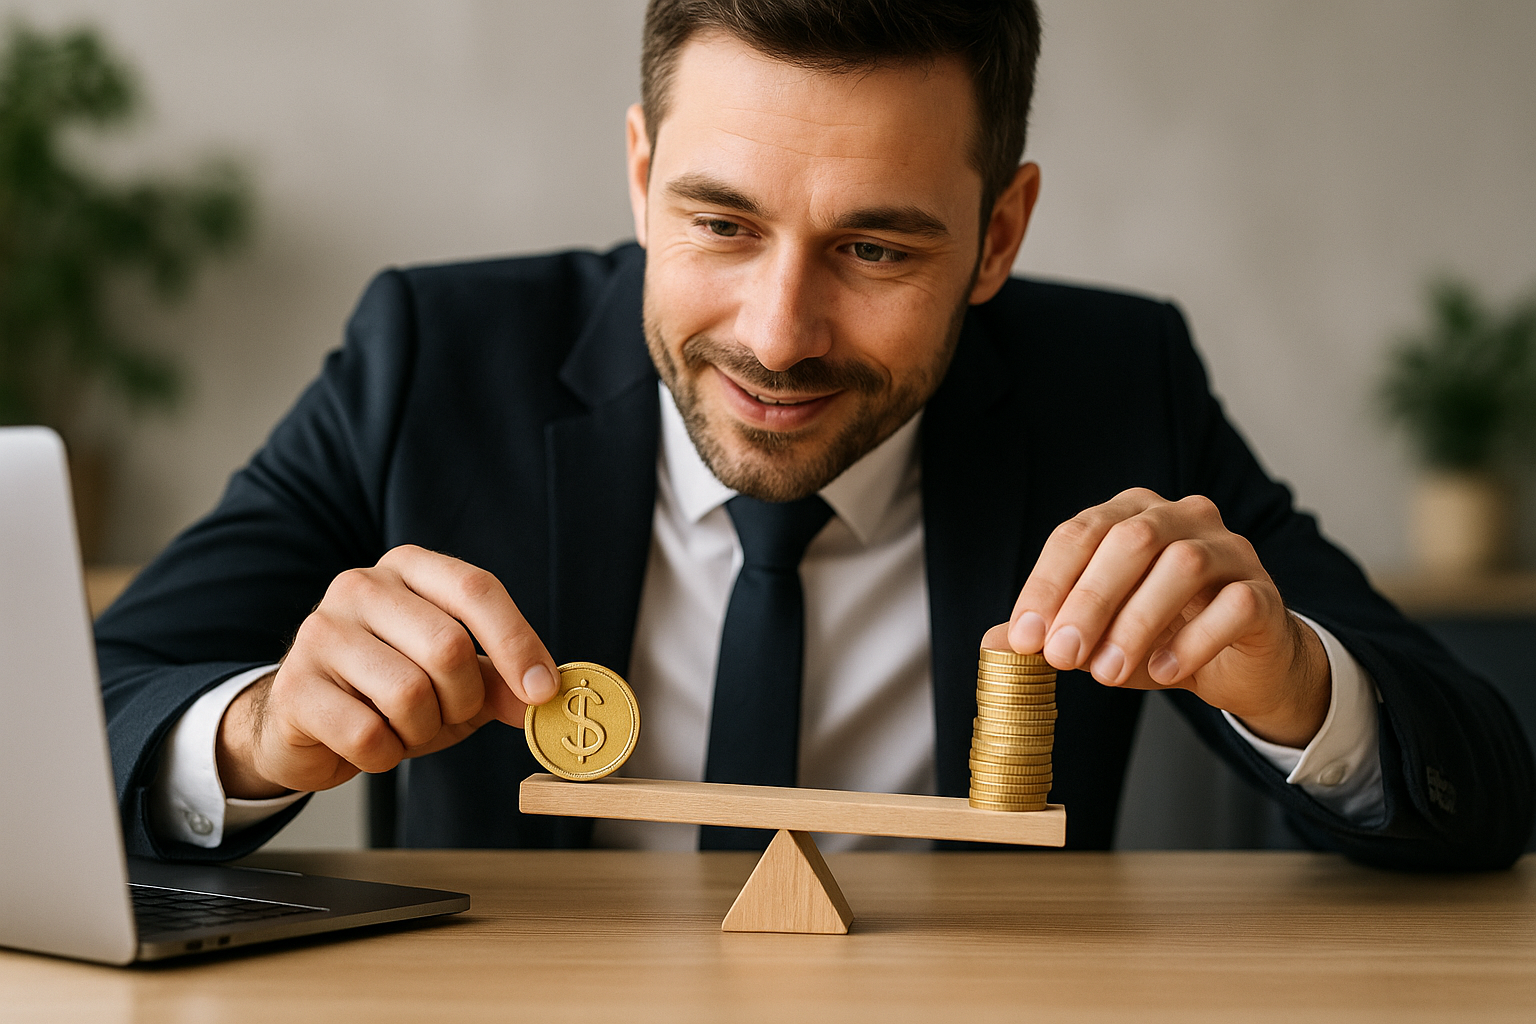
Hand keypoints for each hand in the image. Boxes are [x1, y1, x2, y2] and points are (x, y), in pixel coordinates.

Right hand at [216, 545, 560, 797]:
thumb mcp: (456, 682)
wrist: (305, 723)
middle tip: (449, 714)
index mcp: (408, 569)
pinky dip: (384, 755)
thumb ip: (501, 682)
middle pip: (448, 646)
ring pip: (409, 693)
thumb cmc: (389, 692)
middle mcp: (361, 587)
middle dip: (464, 699)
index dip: (517, 642)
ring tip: (404, 727)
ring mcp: (320, 632)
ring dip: (422, 730)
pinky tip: (371, 744)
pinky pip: (368, 734)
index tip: (543, 690)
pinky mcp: (294, 686)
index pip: (476, 589)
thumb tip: (543, 695)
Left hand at [1001, 488, 1329, 747]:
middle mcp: (1181, 517)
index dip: (1047, 583)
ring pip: (1182, 565)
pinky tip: (1163, 672)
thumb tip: (997, 641)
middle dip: (1088, 600)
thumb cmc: (1161, 638)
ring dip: (1136, 622)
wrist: (1239, 666)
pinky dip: (1192, 640)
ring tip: (1108, 673)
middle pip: (1129, 541)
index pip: (1080, 533)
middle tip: (1062, 657)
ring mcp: (1229, 550)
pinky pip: (1233, 604)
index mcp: (1131, 514)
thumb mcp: (1096, 636)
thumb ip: (1051, 632)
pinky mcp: (1263, 592)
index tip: (1026, 637)